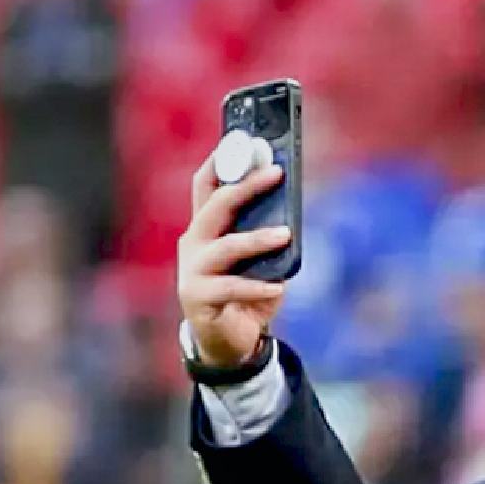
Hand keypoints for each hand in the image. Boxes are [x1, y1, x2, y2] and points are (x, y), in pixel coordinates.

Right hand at [177, 155, 290, 366]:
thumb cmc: (247, 294)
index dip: (221, 162)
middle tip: (276, 174)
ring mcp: (193, 271)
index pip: (205, 187)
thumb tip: (291, 214)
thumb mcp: (260, 261)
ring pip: (225, 247)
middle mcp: (193, 244)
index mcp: (205, 229)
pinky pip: (232, 287)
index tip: (243, 141)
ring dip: (256, 239)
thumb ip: (267, 237)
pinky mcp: (199, 298)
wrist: (230, 343)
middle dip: (245, 187)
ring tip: (285, 234)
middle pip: (216, 207)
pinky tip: (279, 285)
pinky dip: (257, 285)